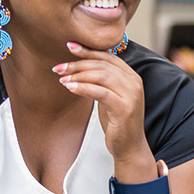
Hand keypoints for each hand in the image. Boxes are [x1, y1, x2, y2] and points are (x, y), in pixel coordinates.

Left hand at [55, 42, 149, 162]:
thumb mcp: (110, 96)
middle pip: (103, 65)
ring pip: (101, 76)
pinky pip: (100, 92)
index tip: (70, 46)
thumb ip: (102, 81)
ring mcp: (131, 95)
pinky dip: (83, 87)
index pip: (109, 57)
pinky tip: (70, 87)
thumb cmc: (117, 122)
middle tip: (59, 67)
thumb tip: (82, 65)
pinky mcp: (124, 108)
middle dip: (78, 63)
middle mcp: (134, 83)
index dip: (88, 50)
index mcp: (132, 77)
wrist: (130, 146)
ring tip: (62, 78)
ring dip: (78, 75)